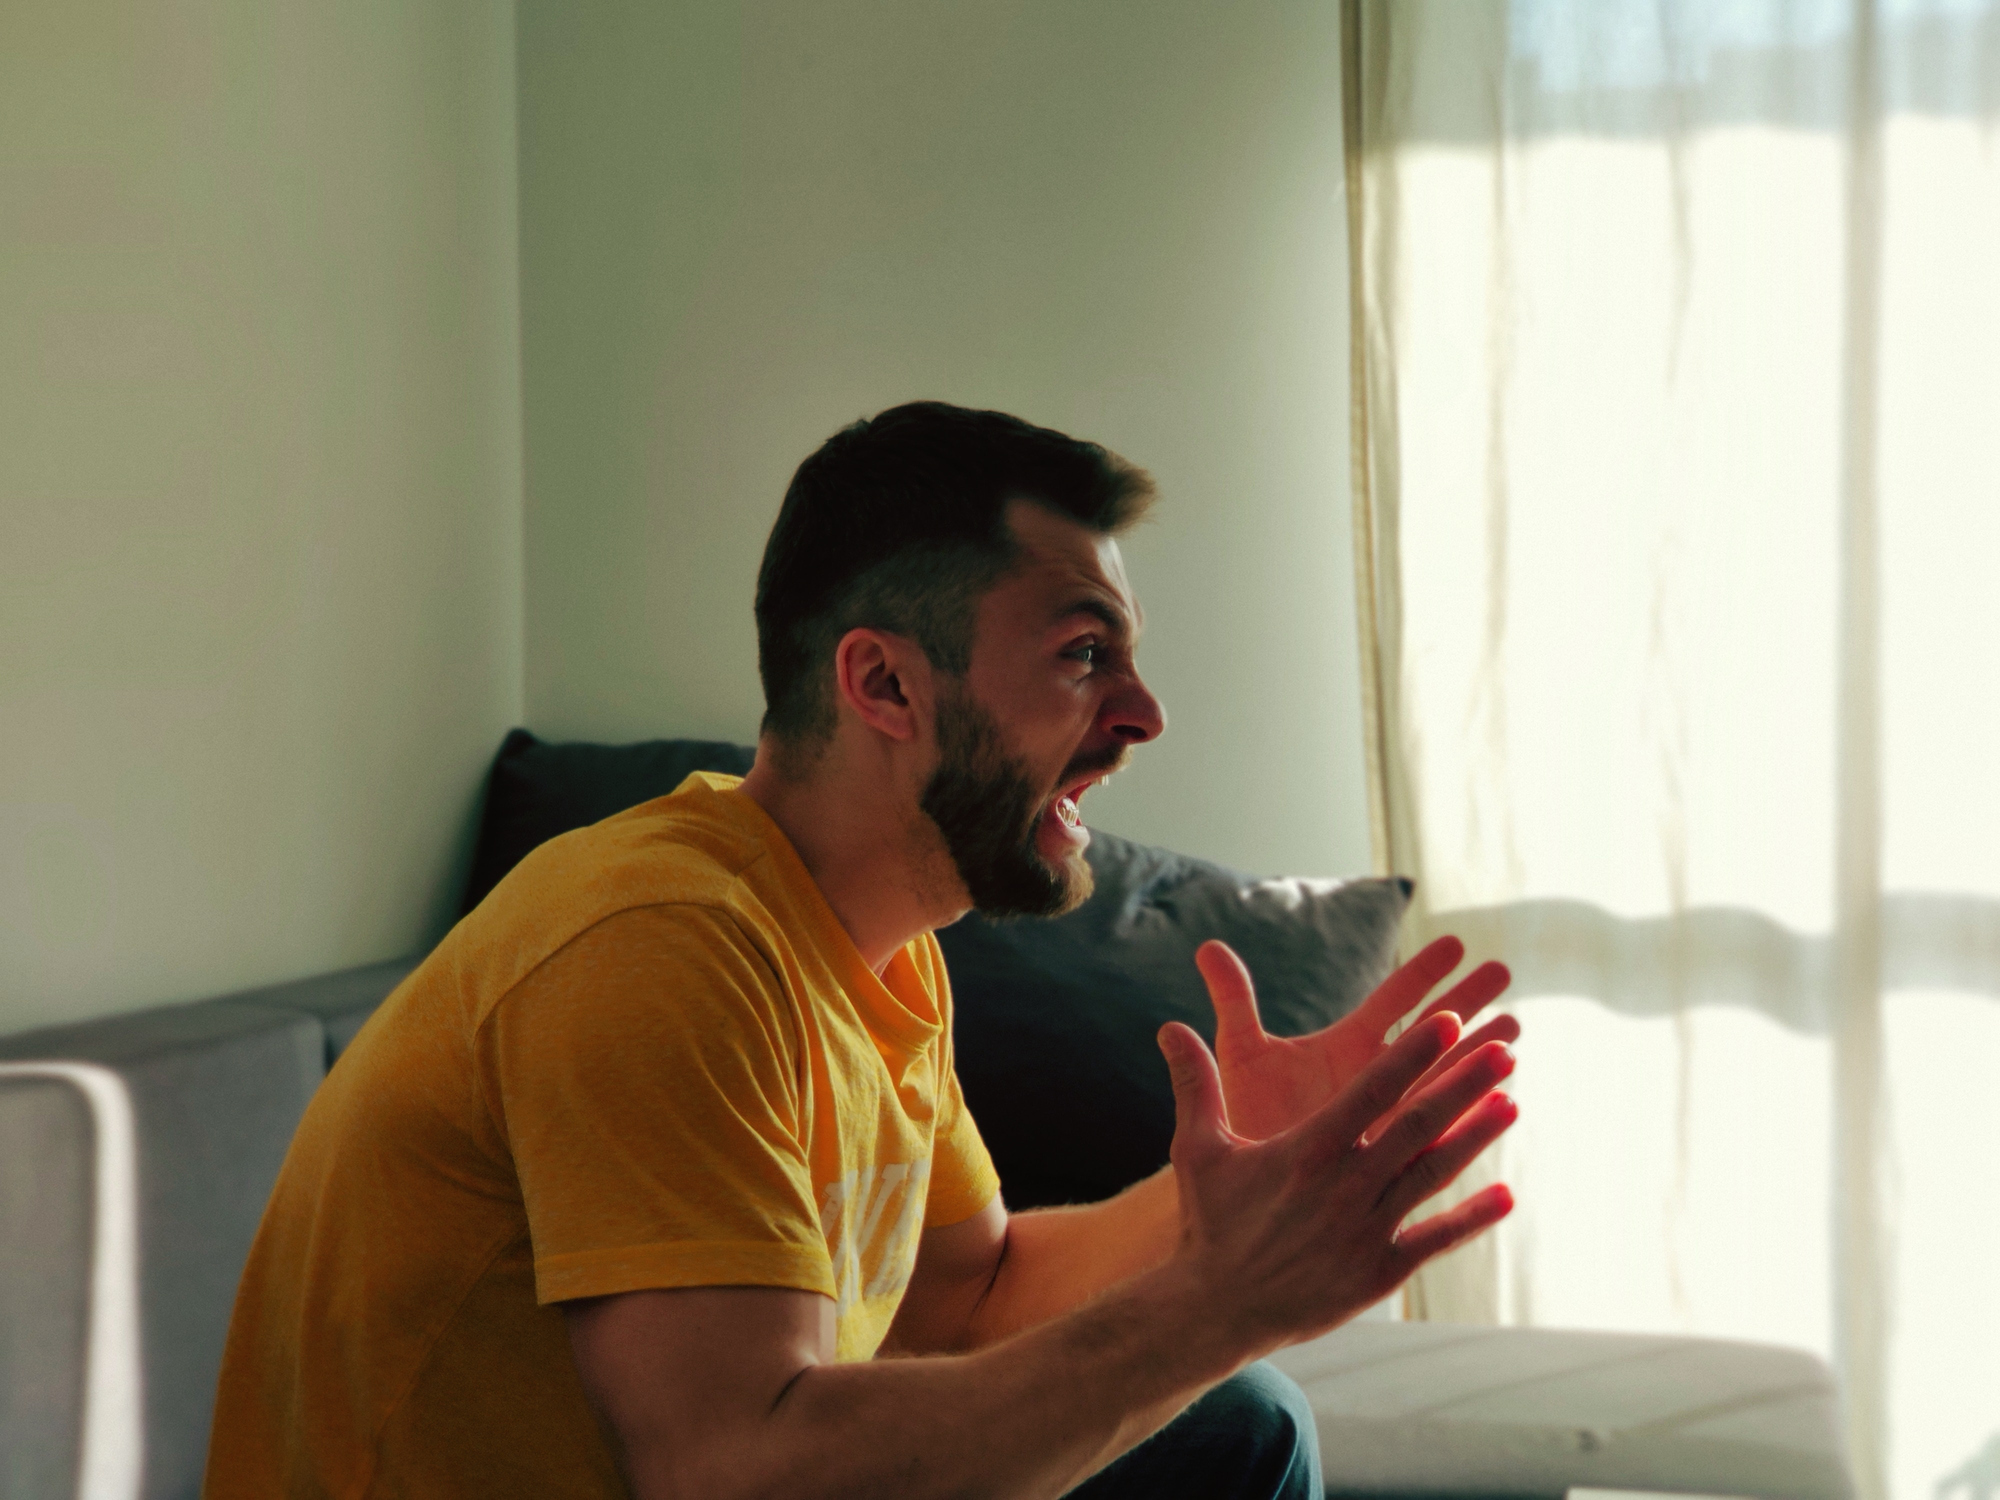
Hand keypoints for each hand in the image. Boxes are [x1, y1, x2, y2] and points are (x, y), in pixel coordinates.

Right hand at [1158, 1012, 1517, 1352]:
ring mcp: (1367, 1230)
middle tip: (1503, 1045)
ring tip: (1511, 1101)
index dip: (1414, 1051)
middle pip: (1417, 1123)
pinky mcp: (1380, 1272)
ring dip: (1476, 1136)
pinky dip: (1472, 1218)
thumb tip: (1170, 1026)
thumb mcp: (1196, 1149)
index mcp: (1308, 1149)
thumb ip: (1194, 1084)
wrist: (1217, 1309)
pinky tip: (1506, 1196)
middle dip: (1464, 1082)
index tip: (1450, 1019)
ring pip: (1433, 1173)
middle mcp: (1345, 1186)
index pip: (1372, 1088)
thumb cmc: (1209, 1223)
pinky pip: (1436, 1239)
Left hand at [1202, 935, 1516, 1140]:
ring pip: (1445, 1084)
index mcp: (1345, 1049)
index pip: (1390, 1001)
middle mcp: (1376, 1080)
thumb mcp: (1243, 1057)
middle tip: (1504, 972)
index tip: (1456, 944)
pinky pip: (1441, 1141)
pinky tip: (1504, 1106)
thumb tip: (1207, 945)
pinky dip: (1470, 1123)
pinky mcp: (1399, 1164)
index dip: (1422, 973)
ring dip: (1479, 1057)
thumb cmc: (1246, 1118)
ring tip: (1513, 1033)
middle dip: (1468, 1003)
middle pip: (1431, 1034)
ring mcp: (1391, 1122)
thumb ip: (1235, 1002)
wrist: (1247, 1192)